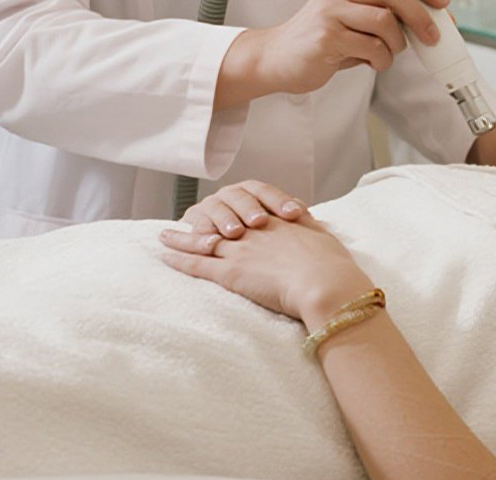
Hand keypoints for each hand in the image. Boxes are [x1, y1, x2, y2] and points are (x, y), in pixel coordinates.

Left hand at [158, 217, 372, 329]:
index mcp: (278, 224)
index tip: (225, 213)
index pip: (249, 215)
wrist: (324, 282)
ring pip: (203, 241)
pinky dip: (179, 259)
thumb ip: (312, 228)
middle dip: (201, 221)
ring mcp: (241, 251)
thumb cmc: (332, 265)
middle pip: (220, 223)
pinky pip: (198, 264)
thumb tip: (310, 221)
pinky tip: (165, 256)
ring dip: (181, 238)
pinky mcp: (231, 273)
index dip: (234, 214)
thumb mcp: (324, 238)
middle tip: (185, 219)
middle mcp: (255, 233)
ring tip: (163, 236)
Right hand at [180, 180, 309, 238]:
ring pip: (217, 208)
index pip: (268, 192)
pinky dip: (202, 234)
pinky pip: (196, 227)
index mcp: (253, 193)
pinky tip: (210, 242)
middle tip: (259, 221)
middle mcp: (232, 196)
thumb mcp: (280, 227)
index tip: (295, 214)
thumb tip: (317, 222)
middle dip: (250, 208)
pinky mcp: (195, 224)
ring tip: (234, 233)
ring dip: (225, 219)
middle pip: (241, 196)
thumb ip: (294, 220)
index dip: (280, 201)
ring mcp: (211, 208)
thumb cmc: (262, 238)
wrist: (234, 247)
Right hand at [216, 0, 449, 108]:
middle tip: (432, 36)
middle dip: (420, 15)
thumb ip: (382, 12)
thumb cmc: (321, 40)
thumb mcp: (350, 16)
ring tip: (388, 53)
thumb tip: (430, 20)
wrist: (277, 58)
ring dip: (398, 44)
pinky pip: (371, 47)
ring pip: (384, 21)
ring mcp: (330, 12)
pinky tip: (372, 62)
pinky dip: (381, 59)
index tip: (441, 1)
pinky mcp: (326, 37)